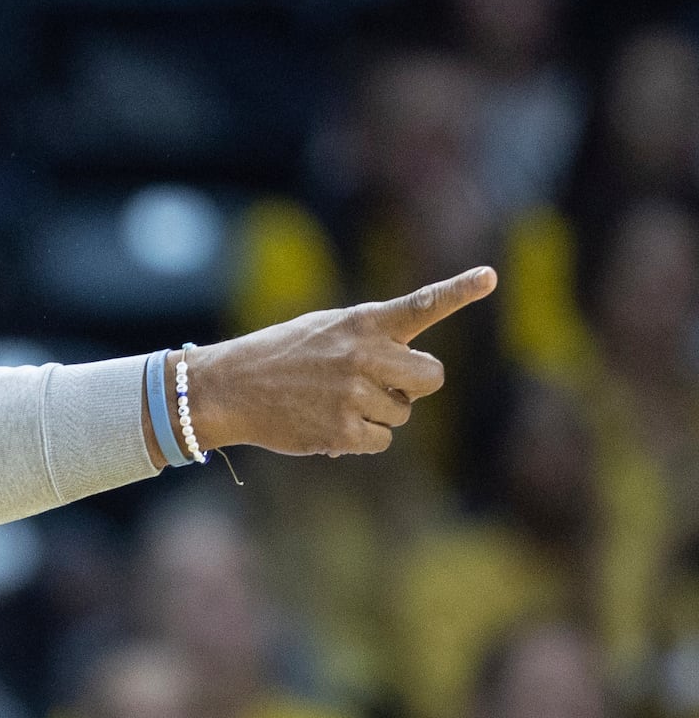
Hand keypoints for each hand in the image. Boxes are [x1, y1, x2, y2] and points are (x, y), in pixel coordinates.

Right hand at [178, 267, 496, 456]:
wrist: (228, 388)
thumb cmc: (279, 356)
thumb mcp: (324, 331)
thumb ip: (369, 344)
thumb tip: (406, 389)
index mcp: (361, 323)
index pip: (421, 304)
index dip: (459, 290)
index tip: (490, 277)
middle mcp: (364, 355)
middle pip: (431, 376)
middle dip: (416, 386)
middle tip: (389, 386)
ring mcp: (354, 395)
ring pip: (402, 414)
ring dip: (378, 413)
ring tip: (334, 402)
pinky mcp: (342, 431)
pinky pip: (380, 440)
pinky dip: (360, 438)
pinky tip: (328, 423)